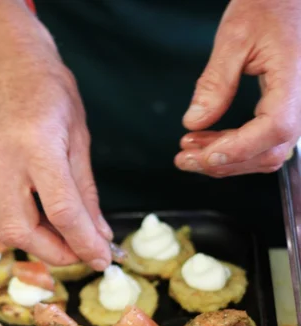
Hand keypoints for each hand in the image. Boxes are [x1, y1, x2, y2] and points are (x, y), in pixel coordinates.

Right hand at [0, 0, 111, 268]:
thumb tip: (100, 233)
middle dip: (57, 254)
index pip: (62, 211)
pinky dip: (27, 227)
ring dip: (41, 245)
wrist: (1, 62)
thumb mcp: (79, 137)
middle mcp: (2, 160)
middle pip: (24, 231)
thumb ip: (87, 192)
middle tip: (83, 254)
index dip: (84, 243)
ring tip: (68, 239)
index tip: (103, 259)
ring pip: (7, 229)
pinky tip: (46, 222)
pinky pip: (0, 214)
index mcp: (36, 144)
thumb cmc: (47, 89)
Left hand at [175, 0, 300, 176]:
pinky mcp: (284, 112)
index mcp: (294, 79)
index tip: (207, 156)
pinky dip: (233, 149)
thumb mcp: (235, 36)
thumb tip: (194, 122)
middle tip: (185, 158)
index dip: (241, 149)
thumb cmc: (268, 6)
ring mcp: (295, 109)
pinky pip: (262, 143)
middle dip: (223, 162)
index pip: (275, 127)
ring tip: (189, 149)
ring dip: (224, 160)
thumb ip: (215, 82)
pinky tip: (206, 143)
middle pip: (268, 151)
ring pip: (264, 153)